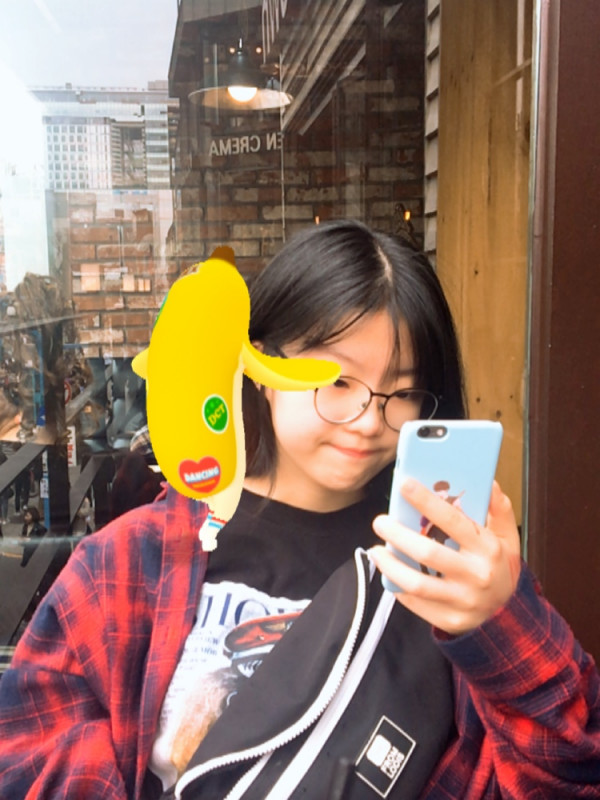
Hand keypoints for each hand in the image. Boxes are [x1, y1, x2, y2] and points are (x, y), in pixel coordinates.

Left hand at [370, 479, 520, 634]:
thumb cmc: (500, 566)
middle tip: (380, 521)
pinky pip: (415, 603)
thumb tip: (488, 482)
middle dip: (398, 535)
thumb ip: (499, 508)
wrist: (508, 614)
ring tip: (376, 550)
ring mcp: (462, 601)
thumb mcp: (508, 536)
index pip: (453, 520)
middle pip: (427, 553)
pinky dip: (397, 587)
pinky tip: (389, 573)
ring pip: (416, 583)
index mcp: (488, 548)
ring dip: (390, 565)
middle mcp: (475, 575)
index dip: (426, 501)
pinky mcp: (449, 619)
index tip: (404, 484)